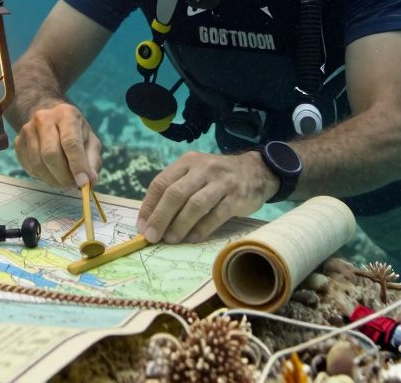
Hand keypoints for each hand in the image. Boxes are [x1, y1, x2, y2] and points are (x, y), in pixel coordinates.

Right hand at [14, 102, 102, 188]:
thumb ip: (92, 161)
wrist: (51, 119)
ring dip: (53, 179)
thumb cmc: (75, 133)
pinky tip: (51, 174)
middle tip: (73, 186)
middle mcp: (44, 118)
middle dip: (63, 176)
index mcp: (66, 114)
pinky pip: (29, 167)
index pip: (70, 142)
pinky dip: (43, 177)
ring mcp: (27, 129)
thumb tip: (90, 180)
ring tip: (64, 181)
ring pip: (38, 164)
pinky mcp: (18, 142)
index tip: (84, 183)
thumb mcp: (91, 142)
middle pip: (50, 154)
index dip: (77, 165)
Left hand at [137, 151, 276, 243]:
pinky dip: (201, 229)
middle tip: (152, 236)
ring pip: (195, 205)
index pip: (161, 182)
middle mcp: (203, 169)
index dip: (149, 206)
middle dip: (160, 217)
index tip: (142, 226)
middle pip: (176, 194)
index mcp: (187, 162)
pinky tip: (192, 239)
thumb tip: (151, 220)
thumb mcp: (195, 173)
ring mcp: (221, 182)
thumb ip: (175, 189)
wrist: (257, 170)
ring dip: (179, 225)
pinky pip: (216, 215)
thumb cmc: (217, 177)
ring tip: (170, 239)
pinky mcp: (237, 197)